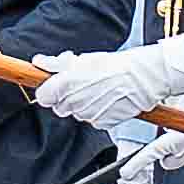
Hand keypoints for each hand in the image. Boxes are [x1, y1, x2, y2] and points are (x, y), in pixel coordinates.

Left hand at [32, 37, 183, 127]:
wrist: (144, 77)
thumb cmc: (116, 65)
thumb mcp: (84, 60)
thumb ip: (58, 64)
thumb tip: (39, 62)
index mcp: (66, 85)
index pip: (43, 97)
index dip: (49, 91)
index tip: (56, 86)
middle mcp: (74, 102)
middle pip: (59, 107)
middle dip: (66, 97)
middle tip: (83, 85)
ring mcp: (88, 115)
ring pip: (77, 113)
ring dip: (83, 104)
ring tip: (100, 90)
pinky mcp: (102, 124)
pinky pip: (93, 120)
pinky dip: (98, 112)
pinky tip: (109, 100)